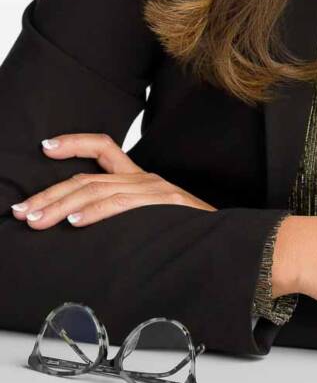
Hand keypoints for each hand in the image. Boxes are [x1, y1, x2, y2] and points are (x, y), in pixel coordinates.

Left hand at [10, 132, 216, 228]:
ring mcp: (153, 189)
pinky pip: (121, 204)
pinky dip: (95, 212)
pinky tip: (75, 221)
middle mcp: (144, 178)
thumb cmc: (187, 232)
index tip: (46, 147)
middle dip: (50, 194)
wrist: (228, 238)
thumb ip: (123, 215)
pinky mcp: (163, 204)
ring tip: (37, 219)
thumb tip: (82, 226)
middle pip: (87, 177)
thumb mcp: (152, 218)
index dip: (73, 143)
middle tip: (23, 210)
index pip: (103, 147)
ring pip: (97, 190)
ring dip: (61, 206)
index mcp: (139, 178)